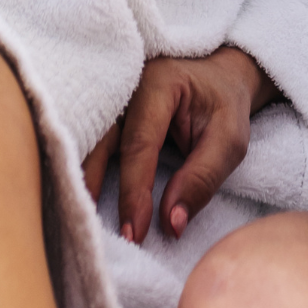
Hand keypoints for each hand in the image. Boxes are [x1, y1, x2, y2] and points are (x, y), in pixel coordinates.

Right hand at [93, 47, 275, 245]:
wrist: (220, 74)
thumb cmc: (225, 103)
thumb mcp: (230, 139)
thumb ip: (202, 178)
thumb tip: (171, 223)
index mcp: (159, 83)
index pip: (140, 144)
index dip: (134, 191)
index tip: (134, 233)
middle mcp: (127, 84)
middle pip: (100, 137)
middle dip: (93, 184)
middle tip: (91, 231)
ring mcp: (113, 94)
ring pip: (88, 137)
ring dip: (81, 177)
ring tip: (77, 217)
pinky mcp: (108, 109)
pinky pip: (91, 139)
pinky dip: (85, 167)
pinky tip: (80, 196)